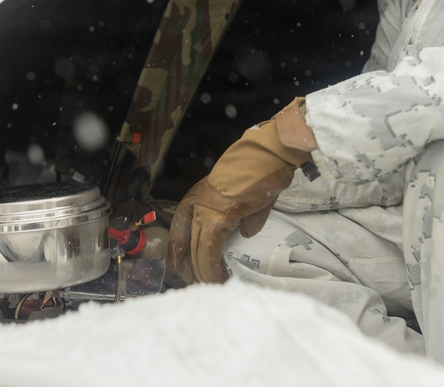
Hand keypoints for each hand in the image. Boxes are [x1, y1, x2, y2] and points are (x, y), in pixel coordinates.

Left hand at [168, 98, 316, 282]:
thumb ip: (242, 217)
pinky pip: (209, 250)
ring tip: (209, 285)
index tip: (184, 270)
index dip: (180, 253)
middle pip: (184, 244)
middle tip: (195, 283)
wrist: (265, 157)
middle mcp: (195, 204)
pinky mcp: (218, 218)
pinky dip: (212, 267)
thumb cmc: (257, 173)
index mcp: (196, 198)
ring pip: (196, 250)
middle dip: (188, 267)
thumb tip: (245, 233)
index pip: (178, 231)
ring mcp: (204, 211)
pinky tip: (217, 278)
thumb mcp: (243, 197)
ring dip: (202, 272)